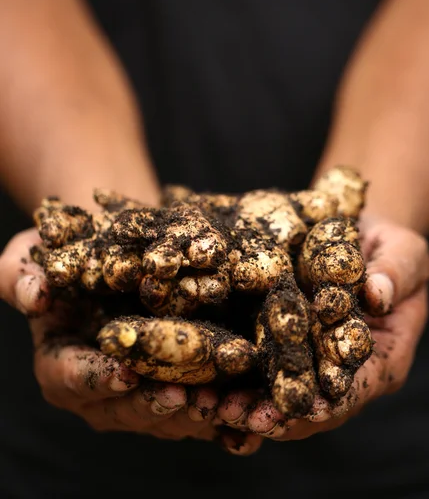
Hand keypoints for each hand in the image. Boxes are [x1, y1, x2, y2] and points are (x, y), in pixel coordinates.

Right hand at [0, 229, 229, 441]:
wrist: (111, 255)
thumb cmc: (63, 257)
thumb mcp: (28, 258)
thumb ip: (20, 278)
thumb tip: (36, 294)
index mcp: (60, 366)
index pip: (74, 378)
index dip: (98, 377)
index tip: (125, 372)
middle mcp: (99, 391)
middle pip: (127, 407)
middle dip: (158, 403)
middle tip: (189, 396)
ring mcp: (140, 394)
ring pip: (169, 414)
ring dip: (201, 412)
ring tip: (231, 403)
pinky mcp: (176, 387)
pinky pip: (200, 407)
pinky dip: (226, 411)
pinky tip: (252, 406)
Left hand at [217, 216, 428, 446]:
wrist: (365, 237)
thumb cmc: (392, 248)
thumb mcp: (404, 253)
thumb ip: (394, 274)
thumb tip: (376, 294)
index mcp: (382, 359)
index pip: (352, 390)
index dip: (323, 403)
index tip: (292, 410)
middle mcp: (345, 370)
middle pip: (310, 406)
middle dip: (273, 415)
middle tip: (234, 414)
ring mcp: (314, 360)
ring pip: (280, 395)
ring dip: (246, 405)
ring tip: (211, 404)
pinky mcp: (287, 344)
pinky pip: (261, 369)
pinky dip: (235, 381)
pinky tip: (205, 387)